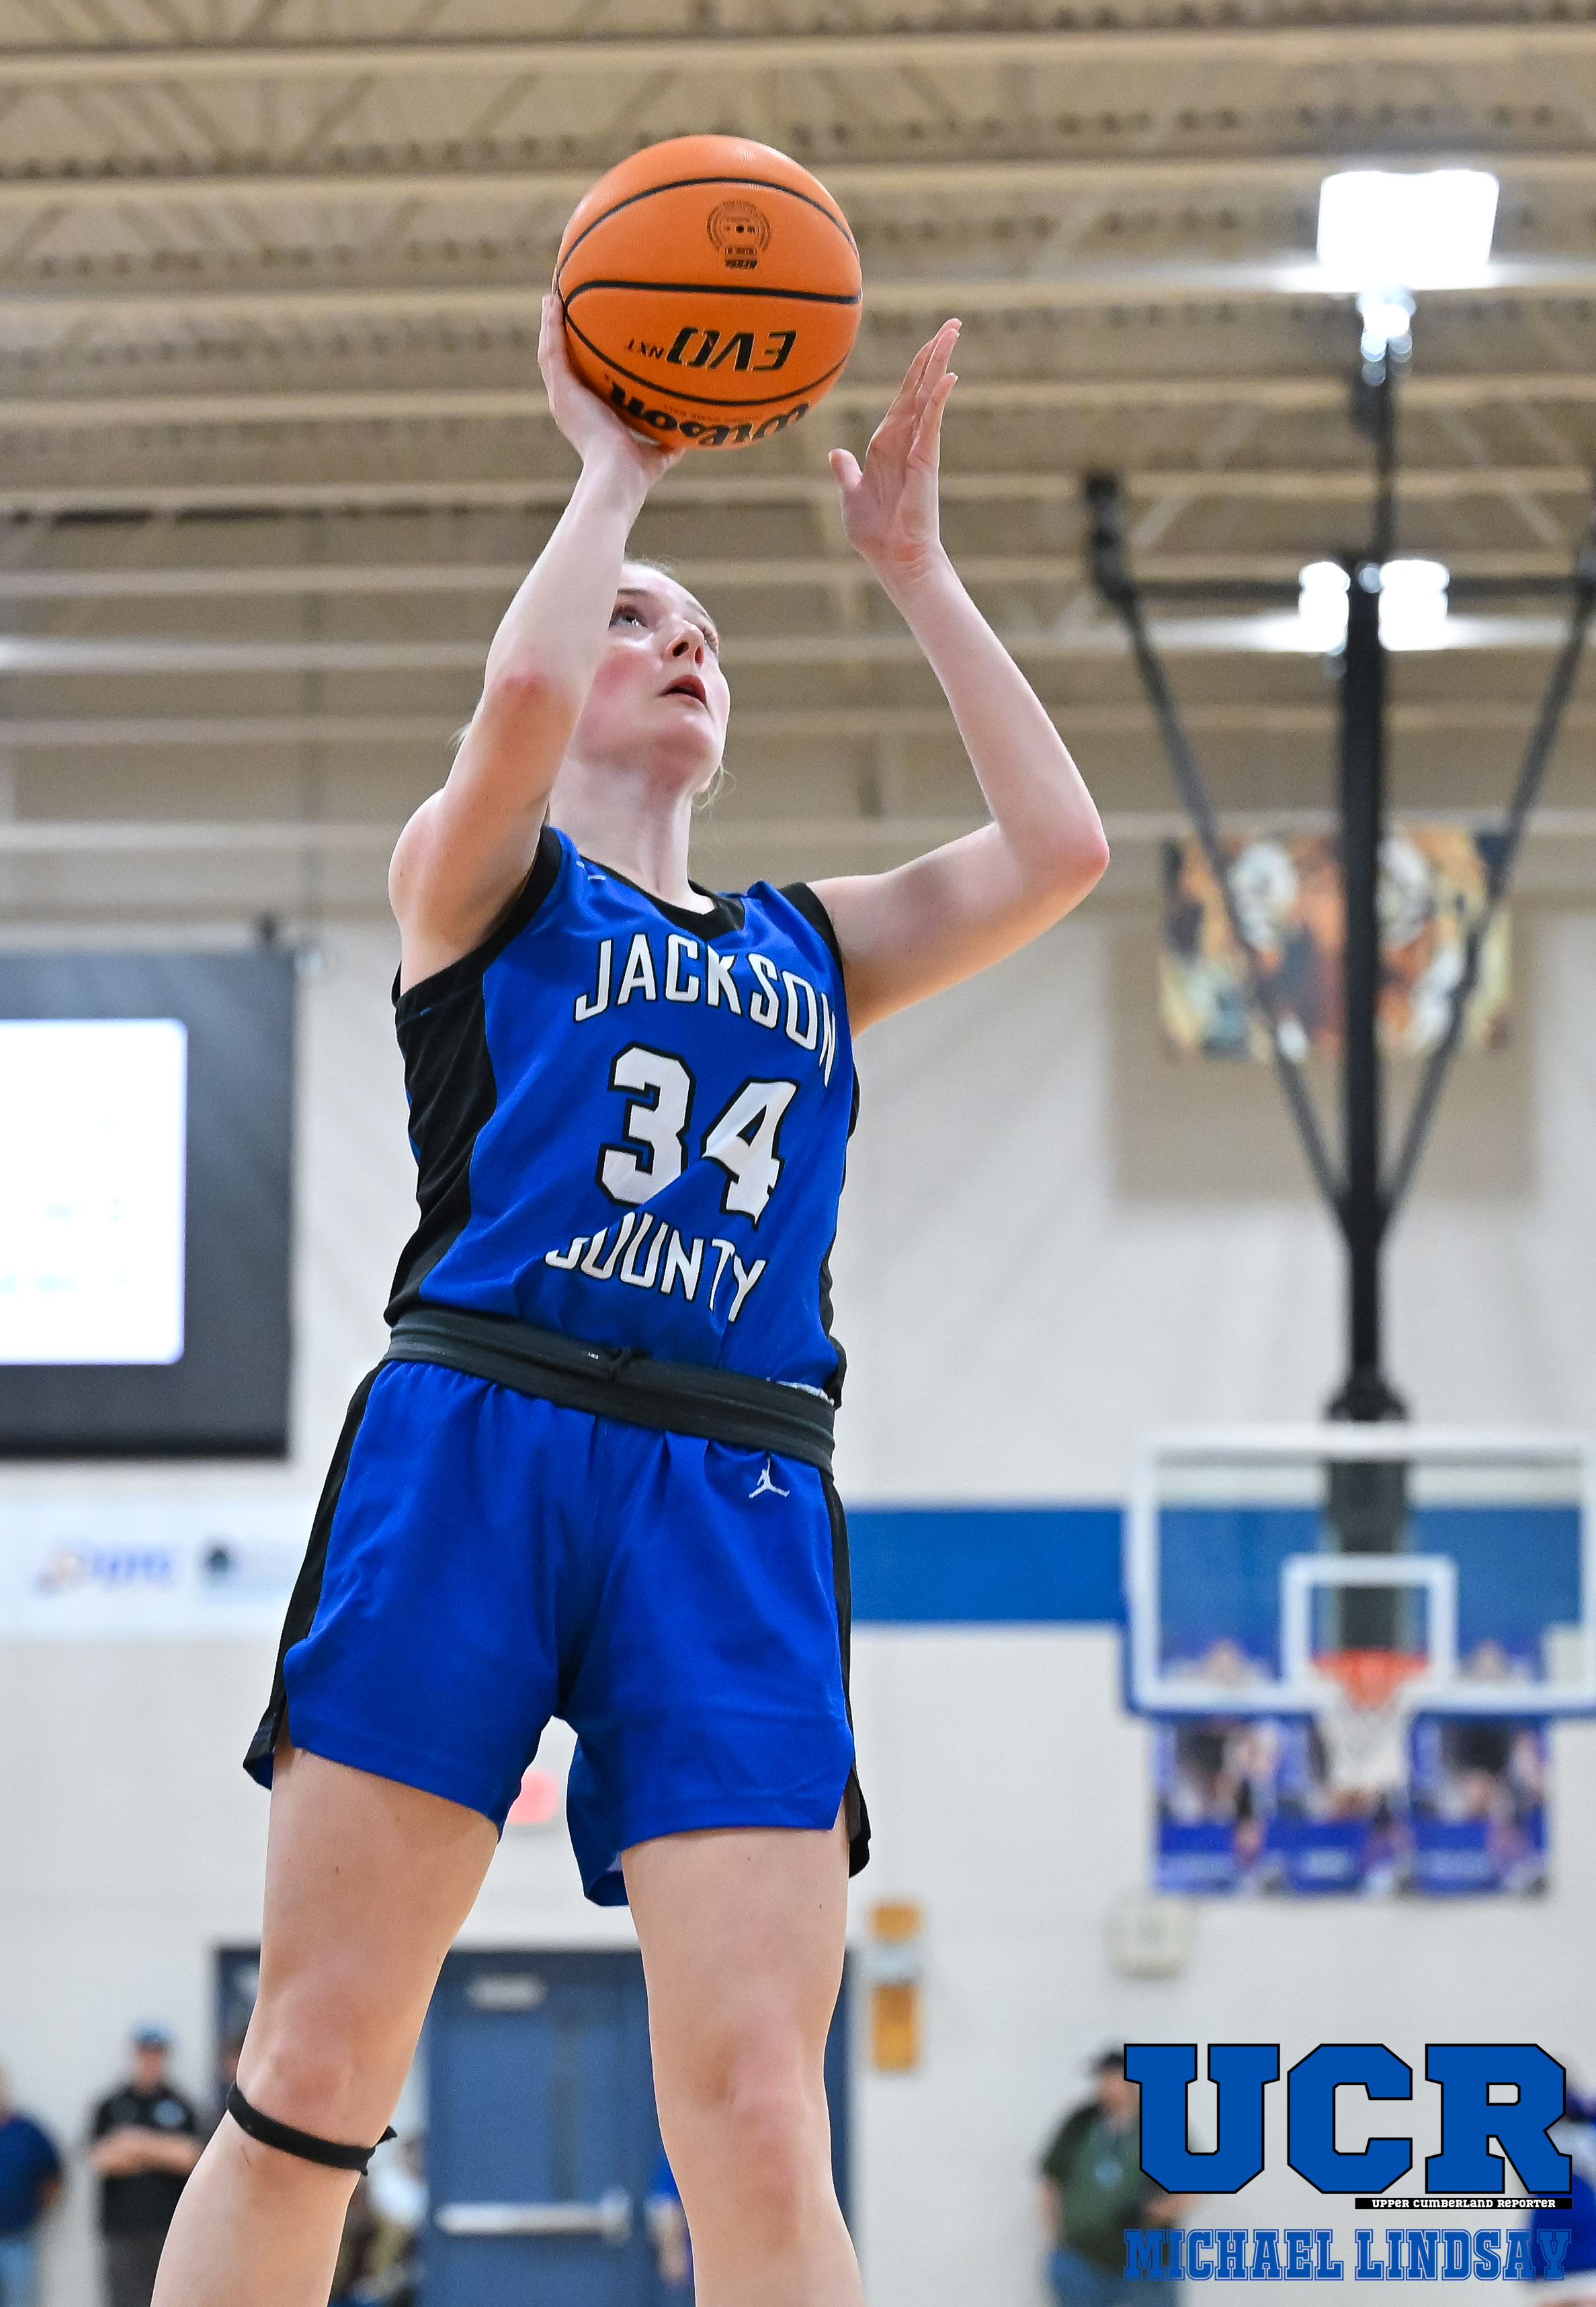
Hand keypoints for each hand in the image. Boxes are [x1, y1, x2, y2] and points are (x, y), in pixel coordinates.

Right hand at [538, 291, 684, 493]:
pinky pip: (552, 351)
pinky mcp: (561, 392)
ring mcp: (562, 399)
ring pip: (550, 353)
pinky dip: (551, 326)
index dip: (579, 361)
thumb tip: (687, 436)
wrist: (619, 477)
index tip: (584, 340)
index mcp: (587, 418)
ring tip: (552, 296)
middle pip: (560, 362)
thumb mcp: (655, 453)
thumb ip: (667, 442)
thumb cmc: (635, 475)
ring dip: (549, 323)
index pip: (579, 382)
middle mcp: (570, 406)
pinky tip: (553, 301)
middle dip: (559, 335)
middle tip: (560, 307)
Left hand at [828, 319, 958, 583]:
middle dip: (934, 354)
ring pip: (929, 395)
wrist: (894, 558)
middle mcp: (905, 440)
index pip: (902, 398)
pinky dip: (938, 399)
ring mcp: (918, 447)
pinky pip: (932, 422)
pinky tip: (949, 376)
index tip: (929, 344)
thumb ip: (846, 472)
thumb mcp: (852, 496)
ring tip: (953, 332)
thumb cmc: (876, 534)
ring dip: (940, 363)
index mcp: (886, 445)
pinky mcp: (926, 459)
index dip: (915, 370)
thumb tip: (835, 454)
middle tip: (953, 323)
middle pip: (920, 387)